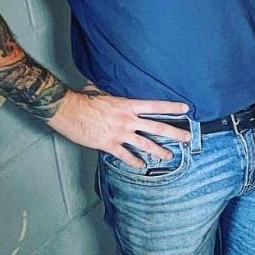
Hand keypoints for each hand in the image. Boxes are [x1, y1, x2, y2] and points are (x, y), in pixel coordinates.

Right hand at [47, 88, 188, 167]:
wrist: (67, 110)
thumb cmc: (83, 99)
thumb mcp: (103, 91)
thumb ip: (114, 94)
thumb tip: (115, 88)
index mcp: (128, 105)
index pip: (156, 106)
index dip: (172, 108)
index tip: (186, 109)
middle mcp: (127, 120)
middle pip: (157, 127)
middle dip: (175, 133)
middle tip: (188, 138)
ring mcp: (119, 133)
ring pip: (145, 144)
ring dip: (159, 151)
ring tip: (169, 155)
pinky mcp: (109, 144)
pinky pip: (126, 156)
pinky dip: (135, 162)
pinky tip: (142, 166)